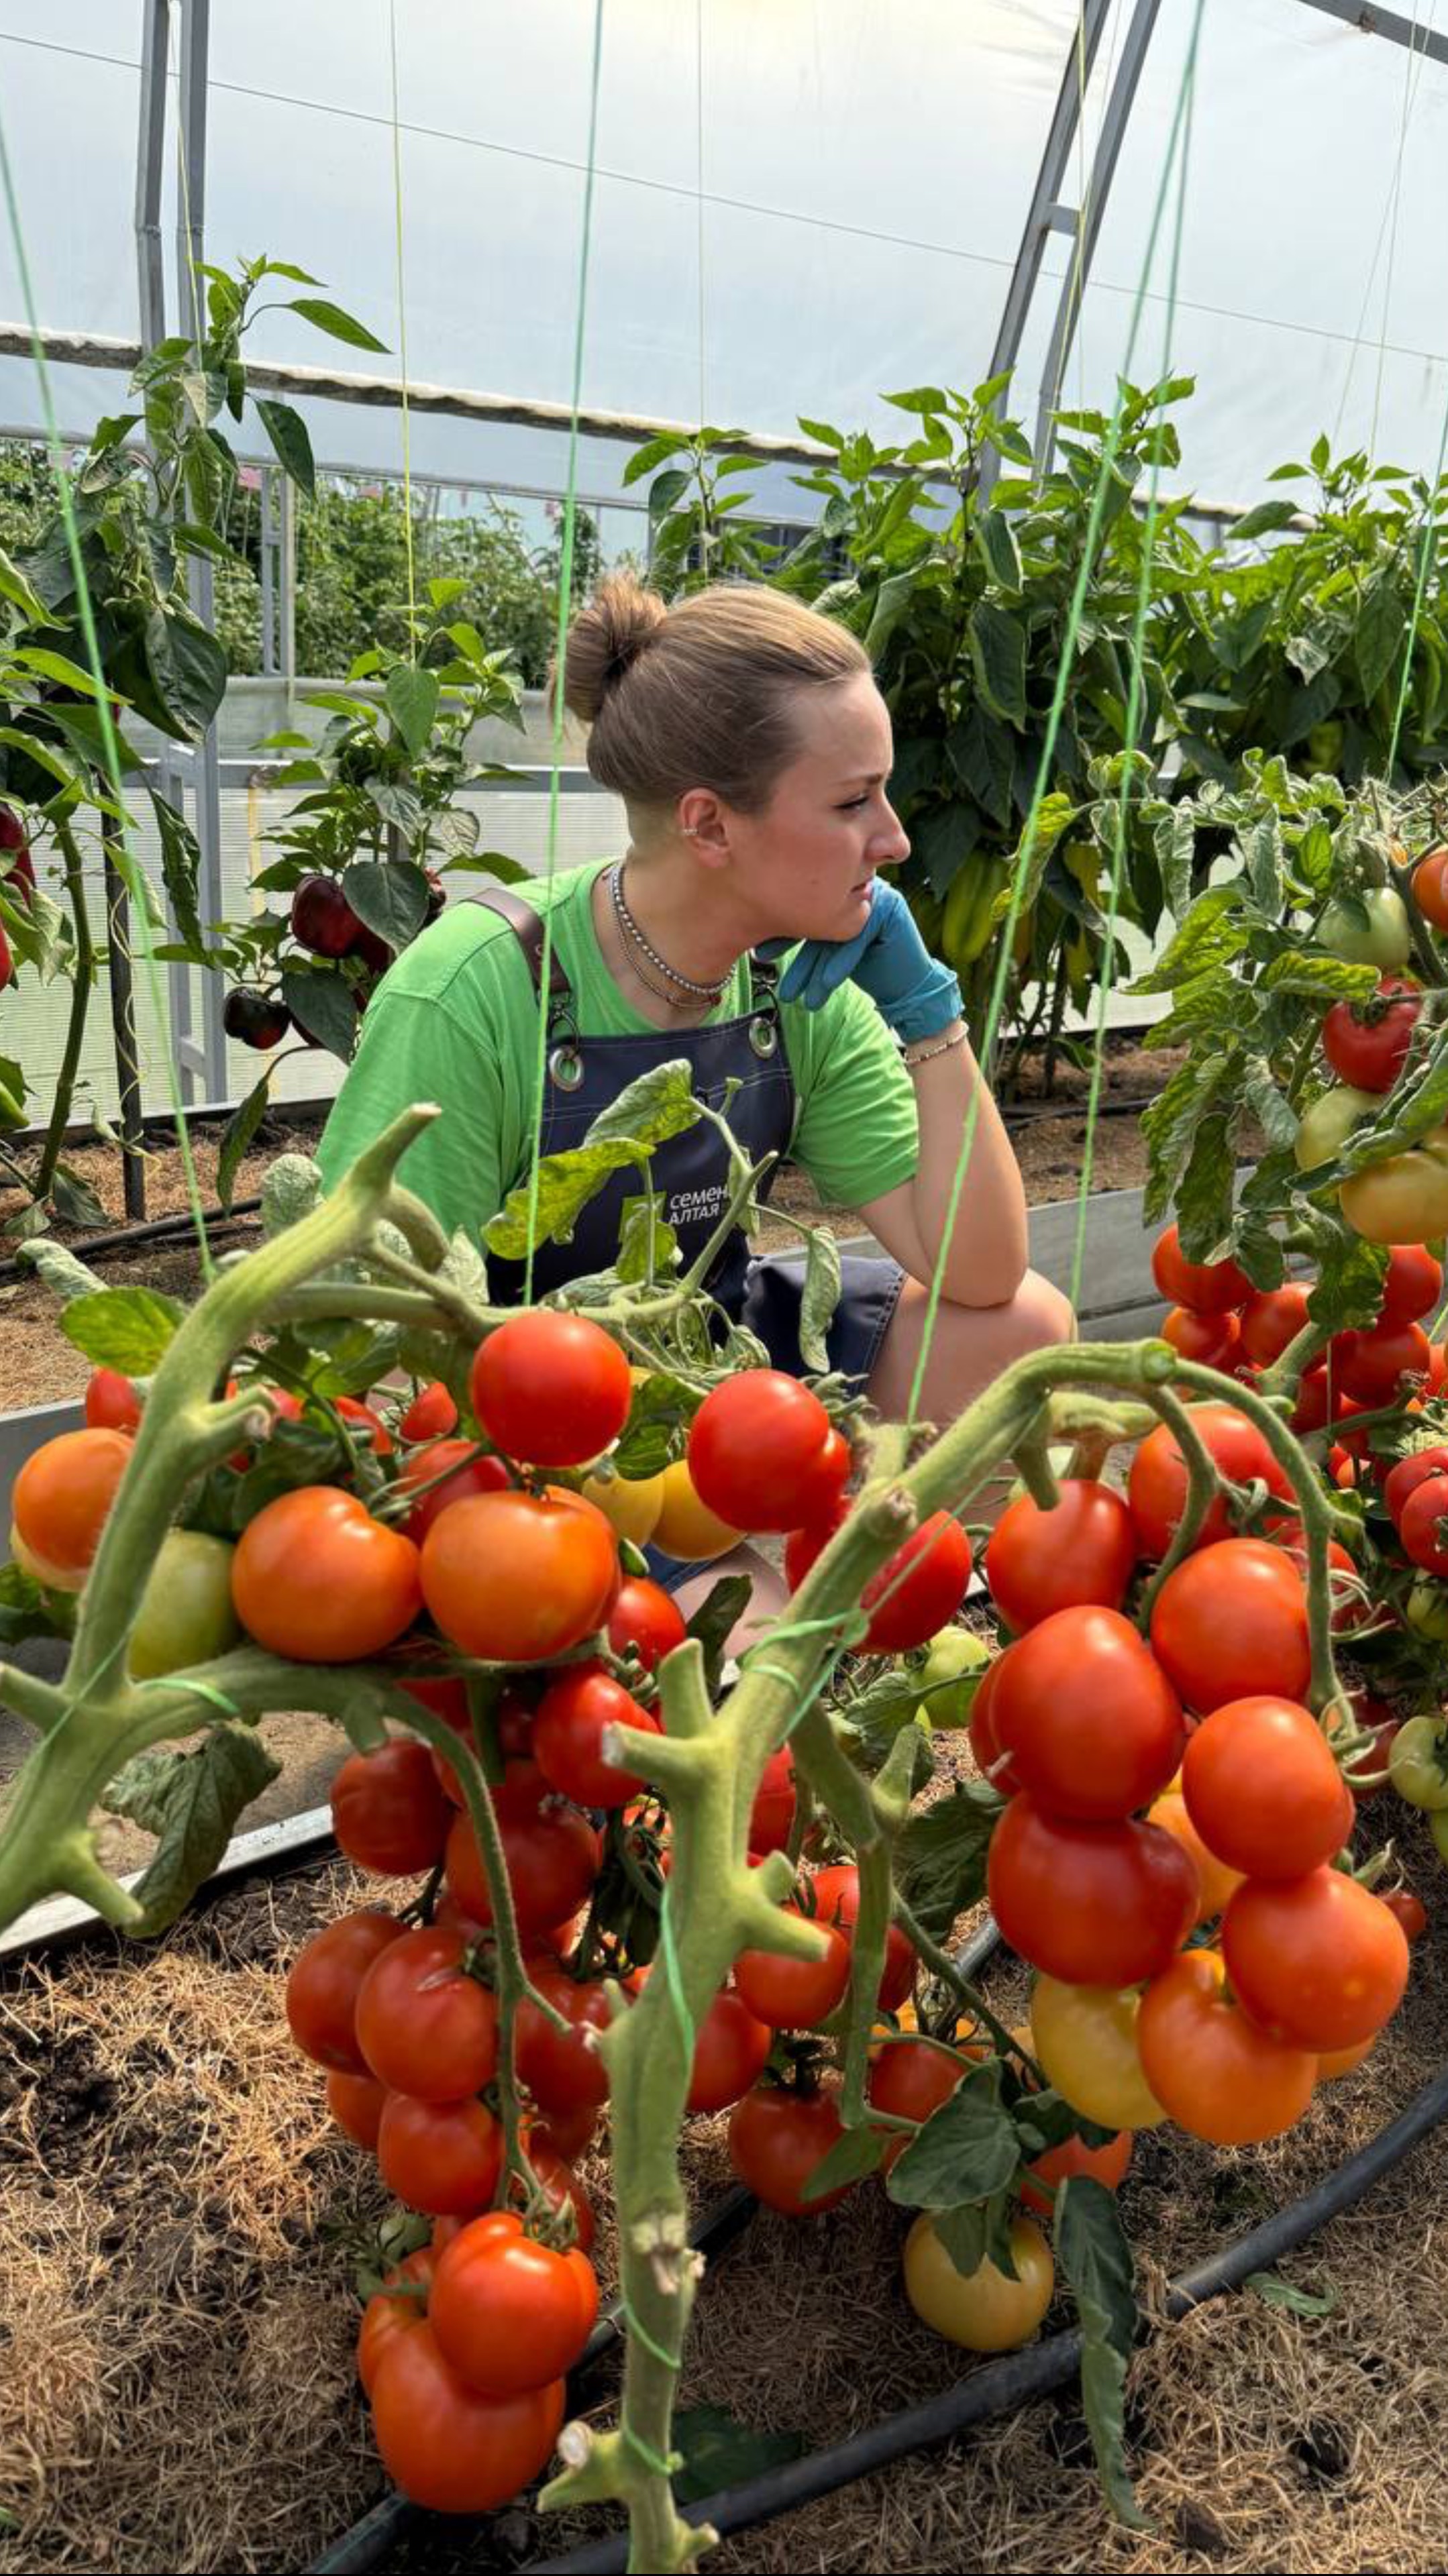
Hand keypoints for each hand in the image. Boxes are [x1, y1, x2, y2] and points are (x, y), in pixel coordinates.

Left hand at [758, 881, 960, 1041]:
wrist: (908, 985)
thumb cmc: (865, 966)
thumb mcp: (829, 948)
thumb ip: (809, 934)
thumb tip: (760, 941)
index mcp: (840, 889)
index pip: (804, 906)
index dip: (782, 929)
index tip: (760, 950)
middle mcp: (857, 886)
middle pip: (816, 914)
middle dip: (789, 943)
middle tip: (765, 963)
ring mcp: (876, 895)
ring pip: (835, 931)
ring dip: (810, 966)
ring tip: (792, 994)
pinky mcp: (891, 911)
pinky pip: (858, 939)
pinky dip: (839, 964)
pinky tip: (824, 985)